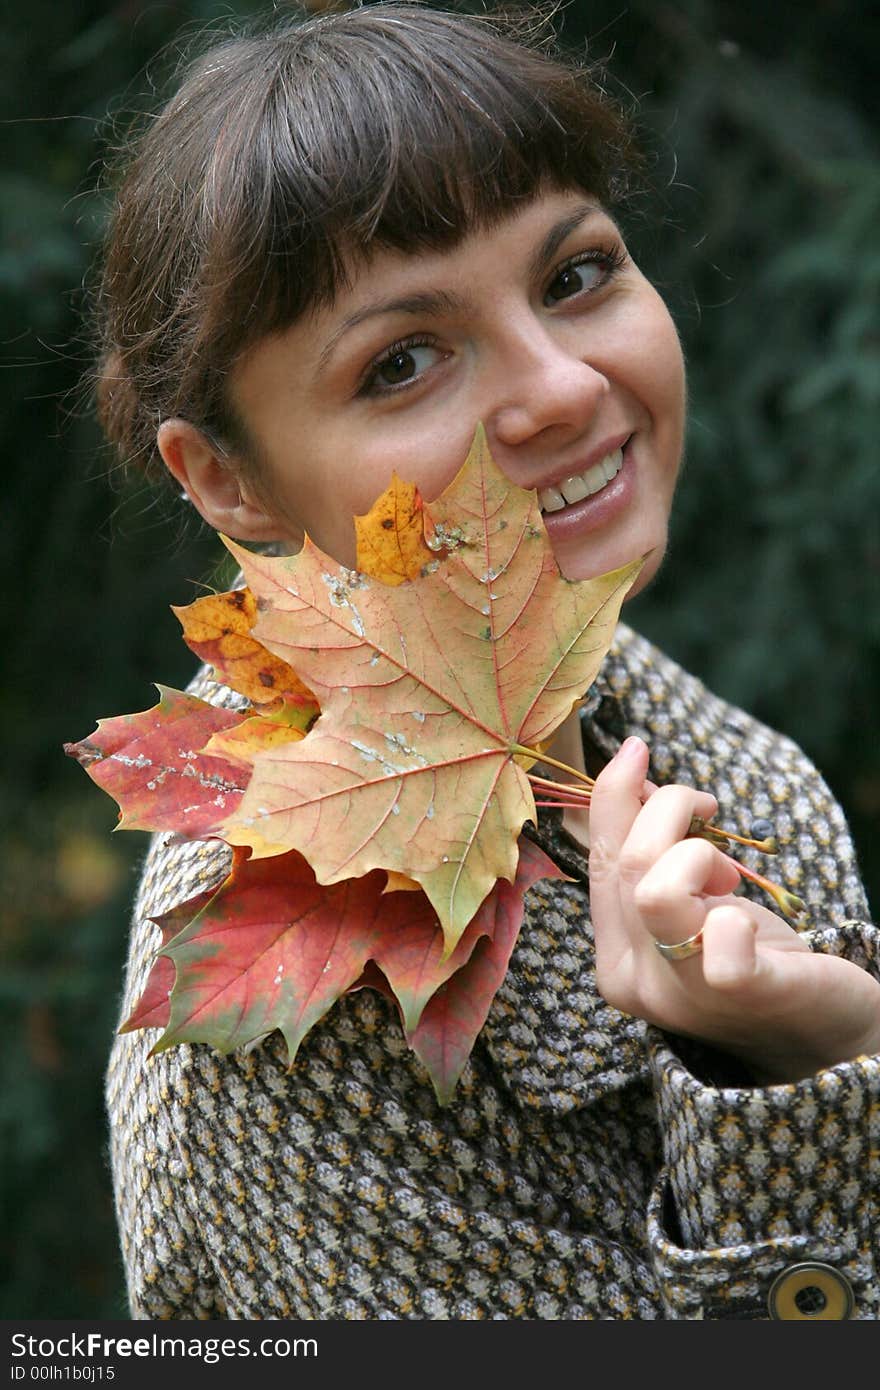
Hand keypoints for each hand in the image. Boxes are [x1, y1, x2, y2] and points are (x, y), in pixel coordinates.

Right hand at [588, 737, 879, 1081]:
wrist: (819, 1033)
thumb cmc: (751, 956)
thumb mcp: (690, 898)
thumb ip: (651, 846)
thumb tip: (631, 773)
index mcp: (613, 957)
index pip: (596, 858)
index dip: (612, 794)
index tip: (638, 750)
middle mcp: (634, 979)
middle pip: (628, 861)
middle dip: (671, 809)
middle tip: (709, 814)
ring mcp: (683, 992)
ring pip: (656, 889)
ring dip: (699, 855)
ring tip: (727, 877)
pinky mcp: (741, 993)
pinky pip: (721, 944)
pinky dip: (734, 920)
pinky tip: (744, 923)